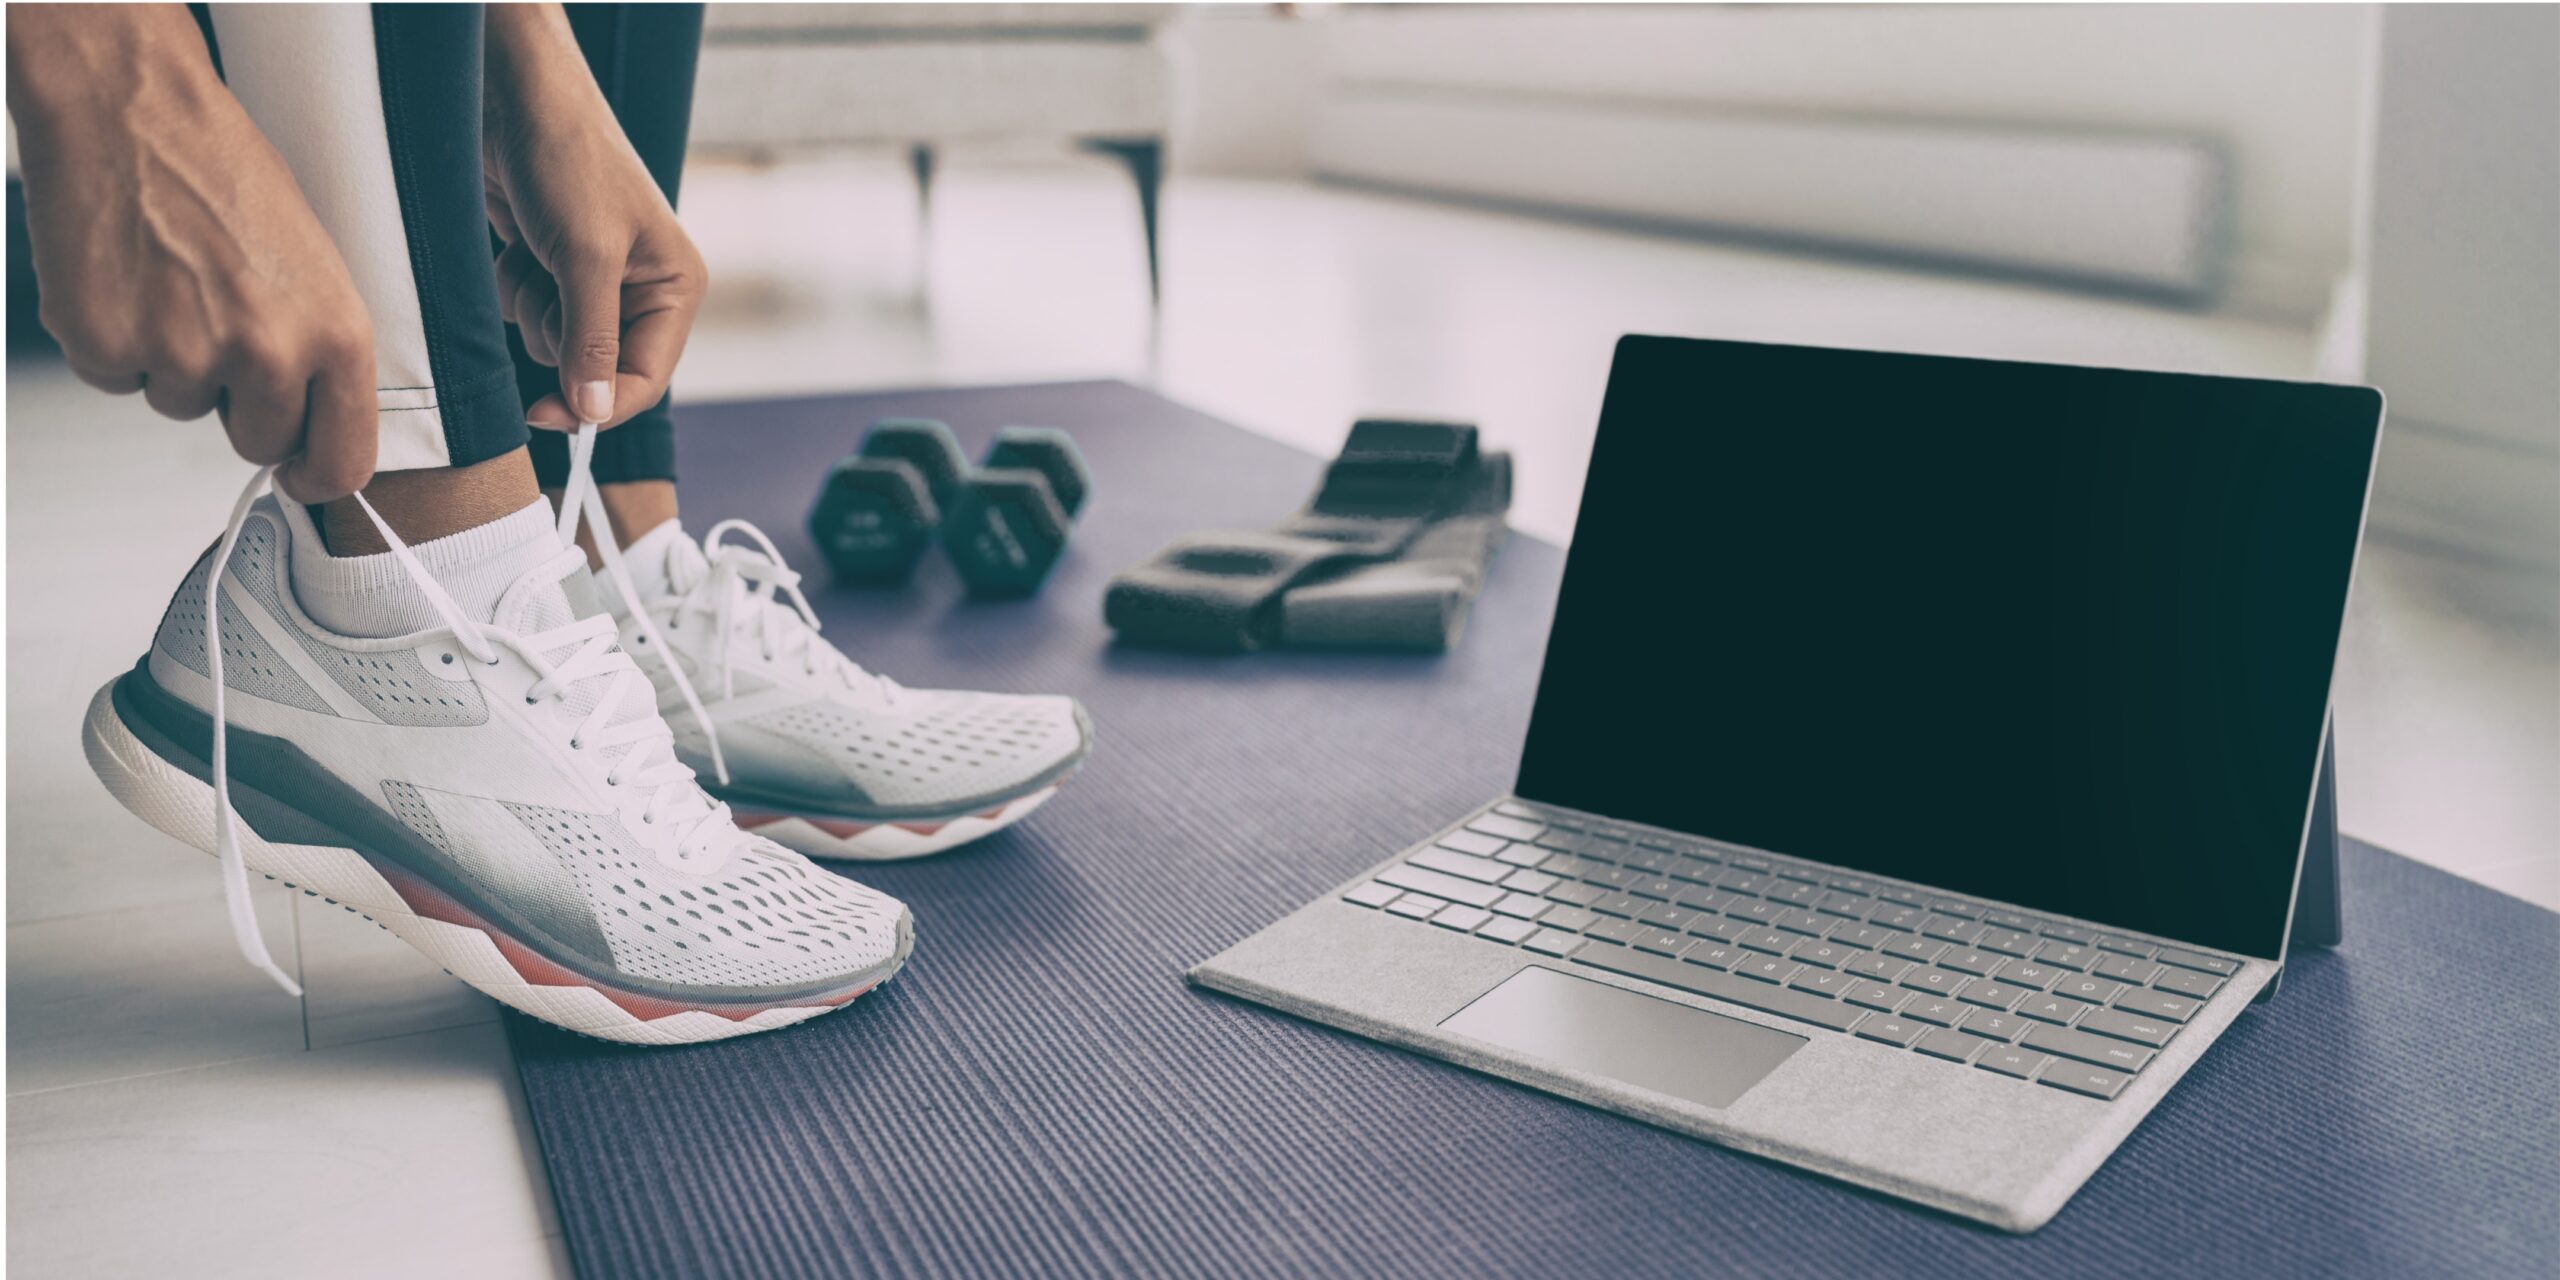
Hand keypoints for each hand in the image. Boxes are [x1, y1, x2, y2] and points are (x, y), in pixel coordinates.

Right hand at [7, 5, 377, 500]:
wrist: (131, 109)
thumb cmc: (225, 174)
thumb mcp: (316, 266)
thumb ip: (320, 351)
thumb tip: (316, 428)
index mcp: (335, 335)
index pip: (343, 460)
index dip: (318, 476)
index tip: (302, 475)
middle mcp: (266, 354)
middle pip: (258, 441)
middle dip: (238, 402)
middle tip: (220, 324)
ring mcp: (181, 355)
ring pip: (181, 405)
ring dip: (173, 360)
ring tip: (172, 279)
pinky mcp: (105, 346)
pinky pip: (116, 378)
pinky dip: (116, 340)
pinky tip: (125, 277)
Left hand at [482, 4, 704, 431]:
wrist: (516, 100)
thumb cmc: (568, 163)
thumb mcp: (586, 258)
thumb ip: (592, 342)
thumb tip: (594, 415)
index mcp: (675, 288)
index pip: (645, 378)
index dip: (598, 404)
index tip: (544, 415)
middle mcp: (641, 290)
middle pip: (595, 368)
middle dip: (558, 336)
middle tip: (549, 286)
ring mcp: (593, 280)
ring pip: (552, 344)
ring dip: (530, 307)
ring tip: (534, 253)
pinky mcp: (552, 267)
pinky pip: (525, 313)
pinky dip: (511, 287)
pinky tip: (518, 243)